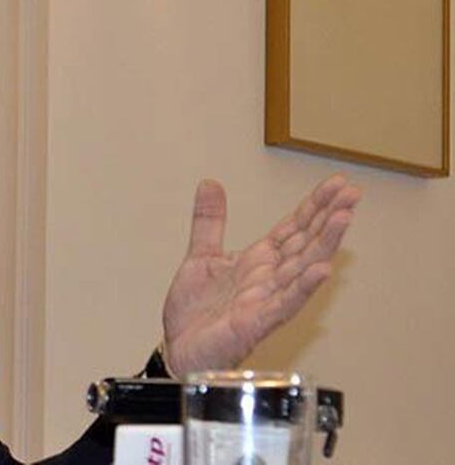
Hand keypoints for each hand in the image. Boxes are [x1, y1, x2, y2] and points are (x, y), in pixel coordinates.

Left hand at [161, 174, 361, 376]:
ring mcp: (266, 300)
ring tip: (344, 218)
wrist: (178, 349)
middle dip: (328, 218)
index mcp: (258, 262)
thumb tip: (210, 183)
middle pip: (306, 243)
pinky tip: (322, 270)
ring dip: (324, 243)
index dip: (314, 206)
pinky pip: (284, 303)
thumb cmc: (196, 312)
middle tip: (352, 192)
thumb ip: (209, 221)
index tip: (338, 184)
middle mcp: (268, 279)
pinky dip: (303, 287)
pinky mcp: (256, 322)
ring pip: (302, 268)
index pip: (293, 228)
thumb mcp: (200, 256)